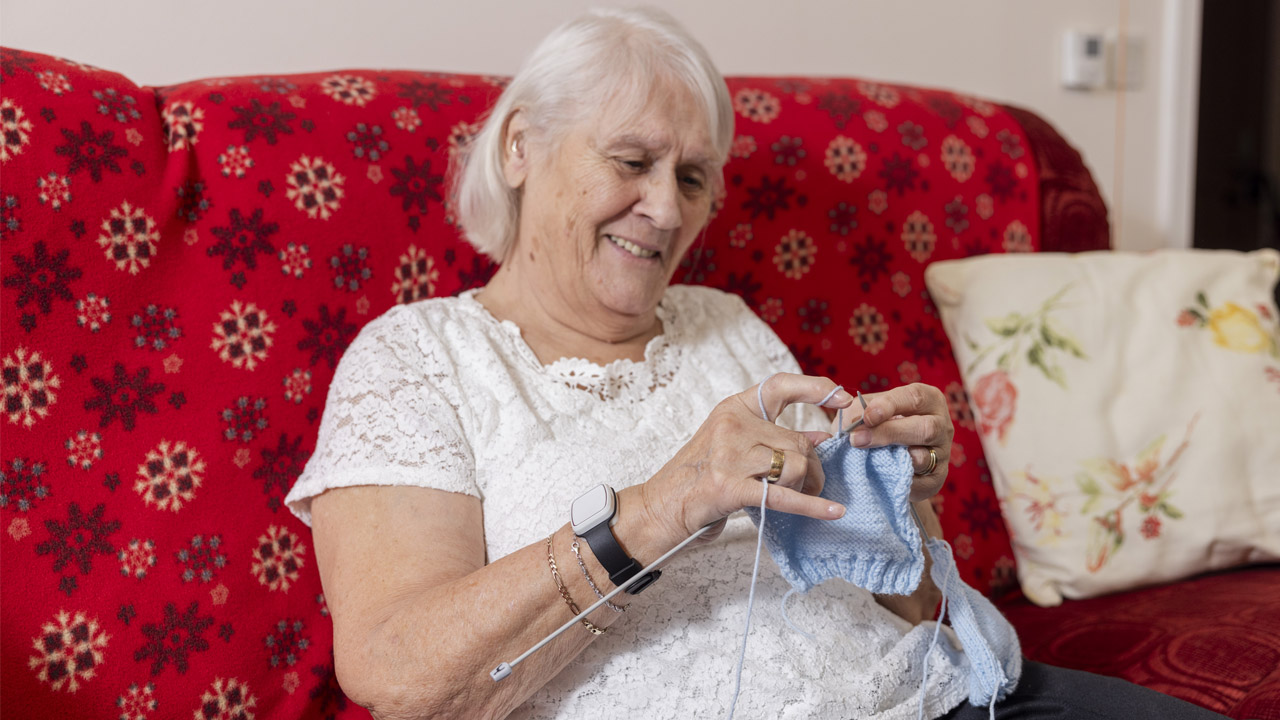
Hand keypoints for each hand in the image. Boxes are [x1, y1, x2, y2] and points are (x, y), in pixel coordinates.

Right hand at [638, 373, 855, 544]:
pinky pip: (784, 495)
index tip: (844, 400)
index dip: (816, 389)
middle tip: (812, 484)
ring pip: (795, 466)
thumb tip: (822, 439)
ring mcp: (730, 456)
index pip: (780, 386)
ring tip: (801, 497)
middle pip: (797, 442)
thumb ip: (774, 439)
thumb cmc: (699, 478)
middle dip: (813, 466)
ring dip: (807, 487)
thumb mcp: (735, 447)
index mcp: (733, 409)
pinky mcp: (731, 488)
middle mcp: (732, 426)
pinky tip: (834, 512)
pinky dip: (812, 506)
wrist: (661, 508)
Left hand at [846, 383, 952, 501]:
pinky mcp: (936, 478)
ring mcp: (942, 453)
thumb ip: (858, 411)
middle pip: (924, 428)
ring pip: (924, 457)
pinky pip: (921, 482)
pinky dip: (899, 478)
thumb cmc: (878, 425)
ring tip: (870, 458)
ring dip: (893, 459)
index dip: (890, 405)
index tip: (867, 416)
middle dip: (889, 433)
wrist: (889, 460)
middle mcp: (941, 424)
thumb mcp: (868, 411)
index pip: (914, 397)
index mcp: (928, 399)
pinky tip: (884, 475)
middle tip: (858, 440)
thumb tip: (851, 423)